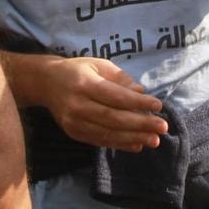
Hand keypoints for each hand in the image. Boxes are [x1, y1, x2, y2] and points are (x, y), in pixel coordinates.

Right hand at [41, 57, 166, 152]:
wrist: (46, 83)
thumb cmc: (77, 70)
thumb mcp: (98, 65)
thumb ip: (120, 78)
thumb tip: (141, 93)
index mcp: (84, 83)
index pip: (116, 97)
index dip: (138, 103)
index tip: (158, 105)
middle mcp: (77, 105)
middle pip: (113, 118)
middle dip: (141, 124)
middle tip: (163, 127)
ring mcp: (74, 122)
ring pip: (108, 133)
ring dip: (134, 138)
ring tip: (154, 140)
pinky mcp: (74, 133)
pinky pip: (100, 141)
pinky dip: (120, 144)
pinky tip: (137, 145)